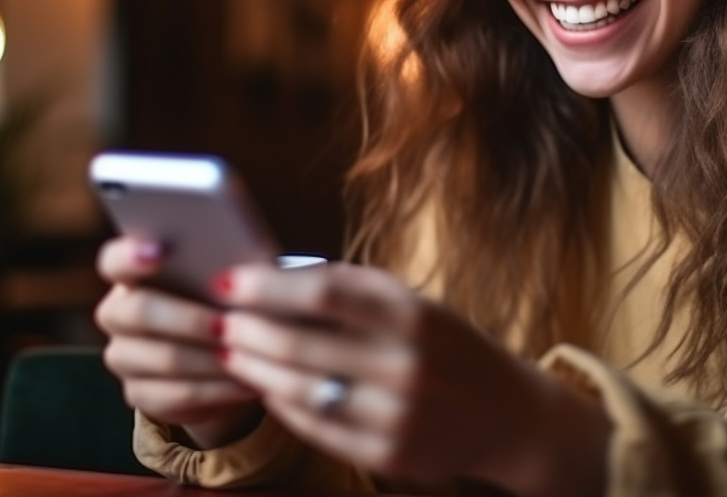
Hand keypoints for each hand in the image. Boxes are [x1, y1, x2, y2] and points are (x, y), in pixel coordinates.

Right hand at [93, 235, 262, 446]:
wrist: (221, 357)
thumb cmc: (224, 301)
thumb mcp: (225, 279)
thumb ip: (221, 264)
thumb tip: (238, 268)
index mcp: (131, 275)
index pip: (114, 261)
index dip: (130, 256)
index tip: (161, 251)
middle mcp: (117, 314)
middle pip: (138, 312)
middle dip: (187, 318)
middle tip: (226, 324)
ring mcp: (123, 357)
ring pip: (164, 358)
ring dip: (210, 358)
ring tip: (246, 355)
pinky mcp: (139, 394)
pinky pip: (178, 393)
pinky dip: (217, 388)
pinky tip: (247, 383)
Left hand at [214, 262, 610, 494]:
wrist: (507, 413)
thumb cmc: (447, 345)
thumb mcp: (414, 303)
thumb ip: (352, 290)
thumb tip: (274, 274)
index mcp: (412, 313)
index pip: (321, 290)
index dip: (265, 285)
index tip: (228, 280)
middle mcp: (405, 363)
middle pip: (298, 342)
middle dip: (246, 329)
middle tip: (218, 320)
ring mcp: (396, 413)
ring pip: (298, 389)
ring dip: (254, 369)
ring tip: (233, 353)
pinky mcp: (387, 453)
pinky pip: (315, 428)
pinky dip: (283, 405)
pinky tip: (267, 388)